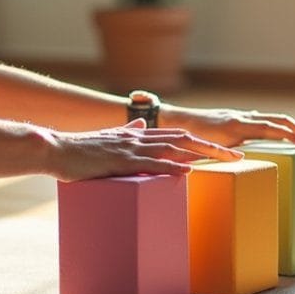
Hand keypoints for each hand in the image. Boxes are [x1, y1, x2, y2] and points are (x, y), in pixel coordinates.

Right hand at [51, 119, 242, 181]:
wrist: (55, 149)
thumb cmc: (79, 150)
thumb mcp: (108, 138)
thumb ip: (127, 131)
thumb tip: (140, 122)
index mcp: (138, 135)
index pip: (177, 136)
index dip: (202, 141)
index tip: (223, 148)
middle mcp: (139, 138)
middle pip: (184, 140)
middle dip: (213, 147)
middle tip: (238, 156)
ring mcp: (131, 149)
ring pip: (174, 149)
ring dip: (202, 155)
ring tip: (225, 161)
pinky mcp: (120, 161)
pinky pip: (150, 164)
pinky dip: (171, 167)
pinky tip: (187, 171)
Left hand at [161, 105, 294, 147]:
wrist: (174, 121)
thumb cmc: (187, 138)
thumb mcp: (204, 149)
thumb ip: (221, 154)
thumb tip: (241, 163)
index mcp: (237, 125)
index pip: (272, 128)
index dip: (292, 134)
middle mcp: (241, 118)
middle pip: (277, 120)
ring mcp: (240, 117)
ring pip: (271, 119)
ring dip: (290, 128)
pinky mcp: (236, 120)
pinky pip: (261, 121)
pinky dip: (276, 126)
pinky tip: (283, 134)